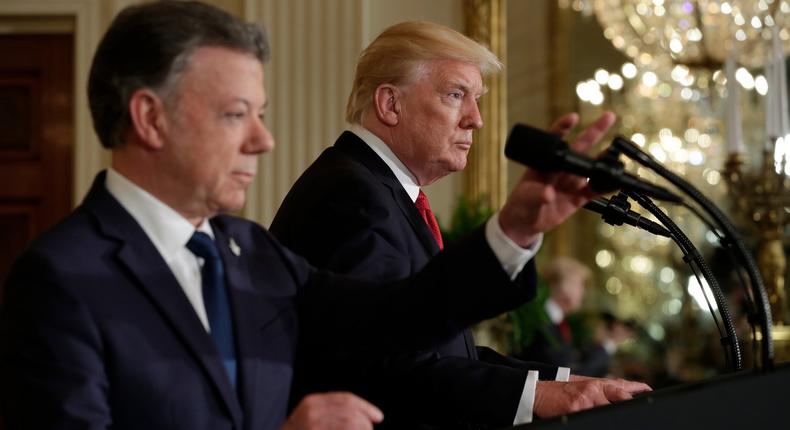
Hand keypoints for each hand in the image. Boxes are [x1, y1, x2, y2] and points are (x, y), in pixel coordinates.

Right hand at [282, 392, 383, 429]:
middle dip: (365, 423)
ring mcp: (312, 424)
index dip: (365, 407)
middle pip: (350, 411)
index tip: (378, 416)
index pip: (346, 399)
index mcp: (312, 401)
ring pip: (349, 423)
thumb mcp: (310, 418)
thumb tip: (362, 417)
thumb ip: (331, 413)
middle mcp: (311, 410)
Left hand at [498, 112, 616, 246]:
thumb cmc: (520, 204)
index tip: (573, 118)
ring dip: (603, 159)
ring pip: (590, 167)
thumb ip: (536, 194)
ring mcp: (570, 182)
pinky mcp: (577, 197)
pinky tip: (617, 181)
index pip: (555, 140)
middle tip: (608, 117)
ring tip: (617, 151)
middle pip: (580, 147)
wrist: (524, 224)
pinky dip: (606, 187)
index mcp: (545, 162)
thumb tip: (548, 193)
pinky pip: (594, 190)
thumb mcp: (525, 197)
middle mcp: (560, 169)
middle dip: (595, 131)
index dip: (563, 127)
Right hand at [534, 376, 650, 417]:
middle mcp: (593, 389)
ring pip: (606, 411)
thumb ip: (606, 390)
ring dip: (611, 416)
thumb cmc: (564, 391)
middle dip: (628, 405)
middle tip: (639, 413)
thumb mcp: (586, 386)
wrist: (539, 391)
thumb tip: (631, 392)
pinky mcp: (575, 409)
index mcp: (598, 384)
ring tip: (613, 418)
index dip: (638, 391)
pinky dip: (593, 420)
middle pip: (620, 397)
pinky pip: (589, 418)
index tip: (650, 393)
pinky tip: (592, 420)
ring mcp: (585, 399)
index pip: (623, 387)